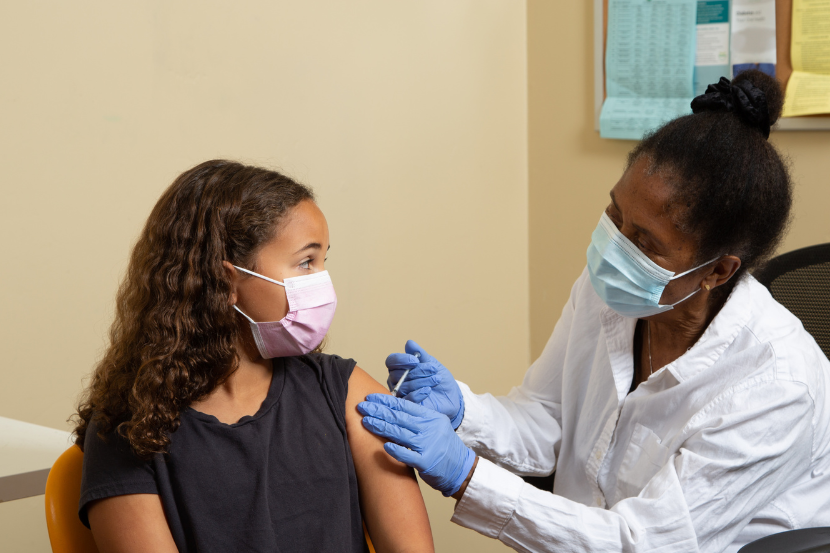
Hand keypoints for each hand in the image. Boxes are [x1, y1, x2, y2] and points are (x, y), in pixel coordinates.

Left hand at [359, 393, 475, 496]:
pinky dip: (396, 450)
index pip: (404, 406)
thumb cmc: (444, 447)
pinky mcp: (426, 462)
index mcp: (431, 417)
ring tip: (366, 421)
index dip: (386, 401)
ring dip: (381, 427)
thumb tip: (392, 410)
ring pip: (400, 433)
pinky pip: (408, 455)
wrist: (461, 468)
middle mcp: (430, 428)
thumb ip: (417, 419)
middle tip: (362, 406)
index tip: (371, 398)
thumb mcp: (435, 426)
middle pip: (399, 417)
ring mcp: (428, 445)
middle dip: (378, 411)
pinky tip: (383, 446)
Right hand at [385, 340, 464, 428]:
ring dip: (421, 381)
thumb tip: (409, 343)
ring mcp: (401, 394)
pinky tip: (428, 390)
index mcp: (400, 368)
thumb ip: (420, 354)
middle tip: (433, 370)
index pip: (391, 361)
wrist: (451, 396)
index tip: (416, 360)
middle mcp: (397, 381)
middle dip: (417, 371)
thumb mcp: (432, 364)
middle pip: (397, 374)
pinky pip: (407, 399)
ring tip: (436, 379)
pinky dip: (417, 394)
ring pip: (403, 386)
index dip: (401, 360)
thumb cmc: (439, 379)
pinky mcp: (408, 406)